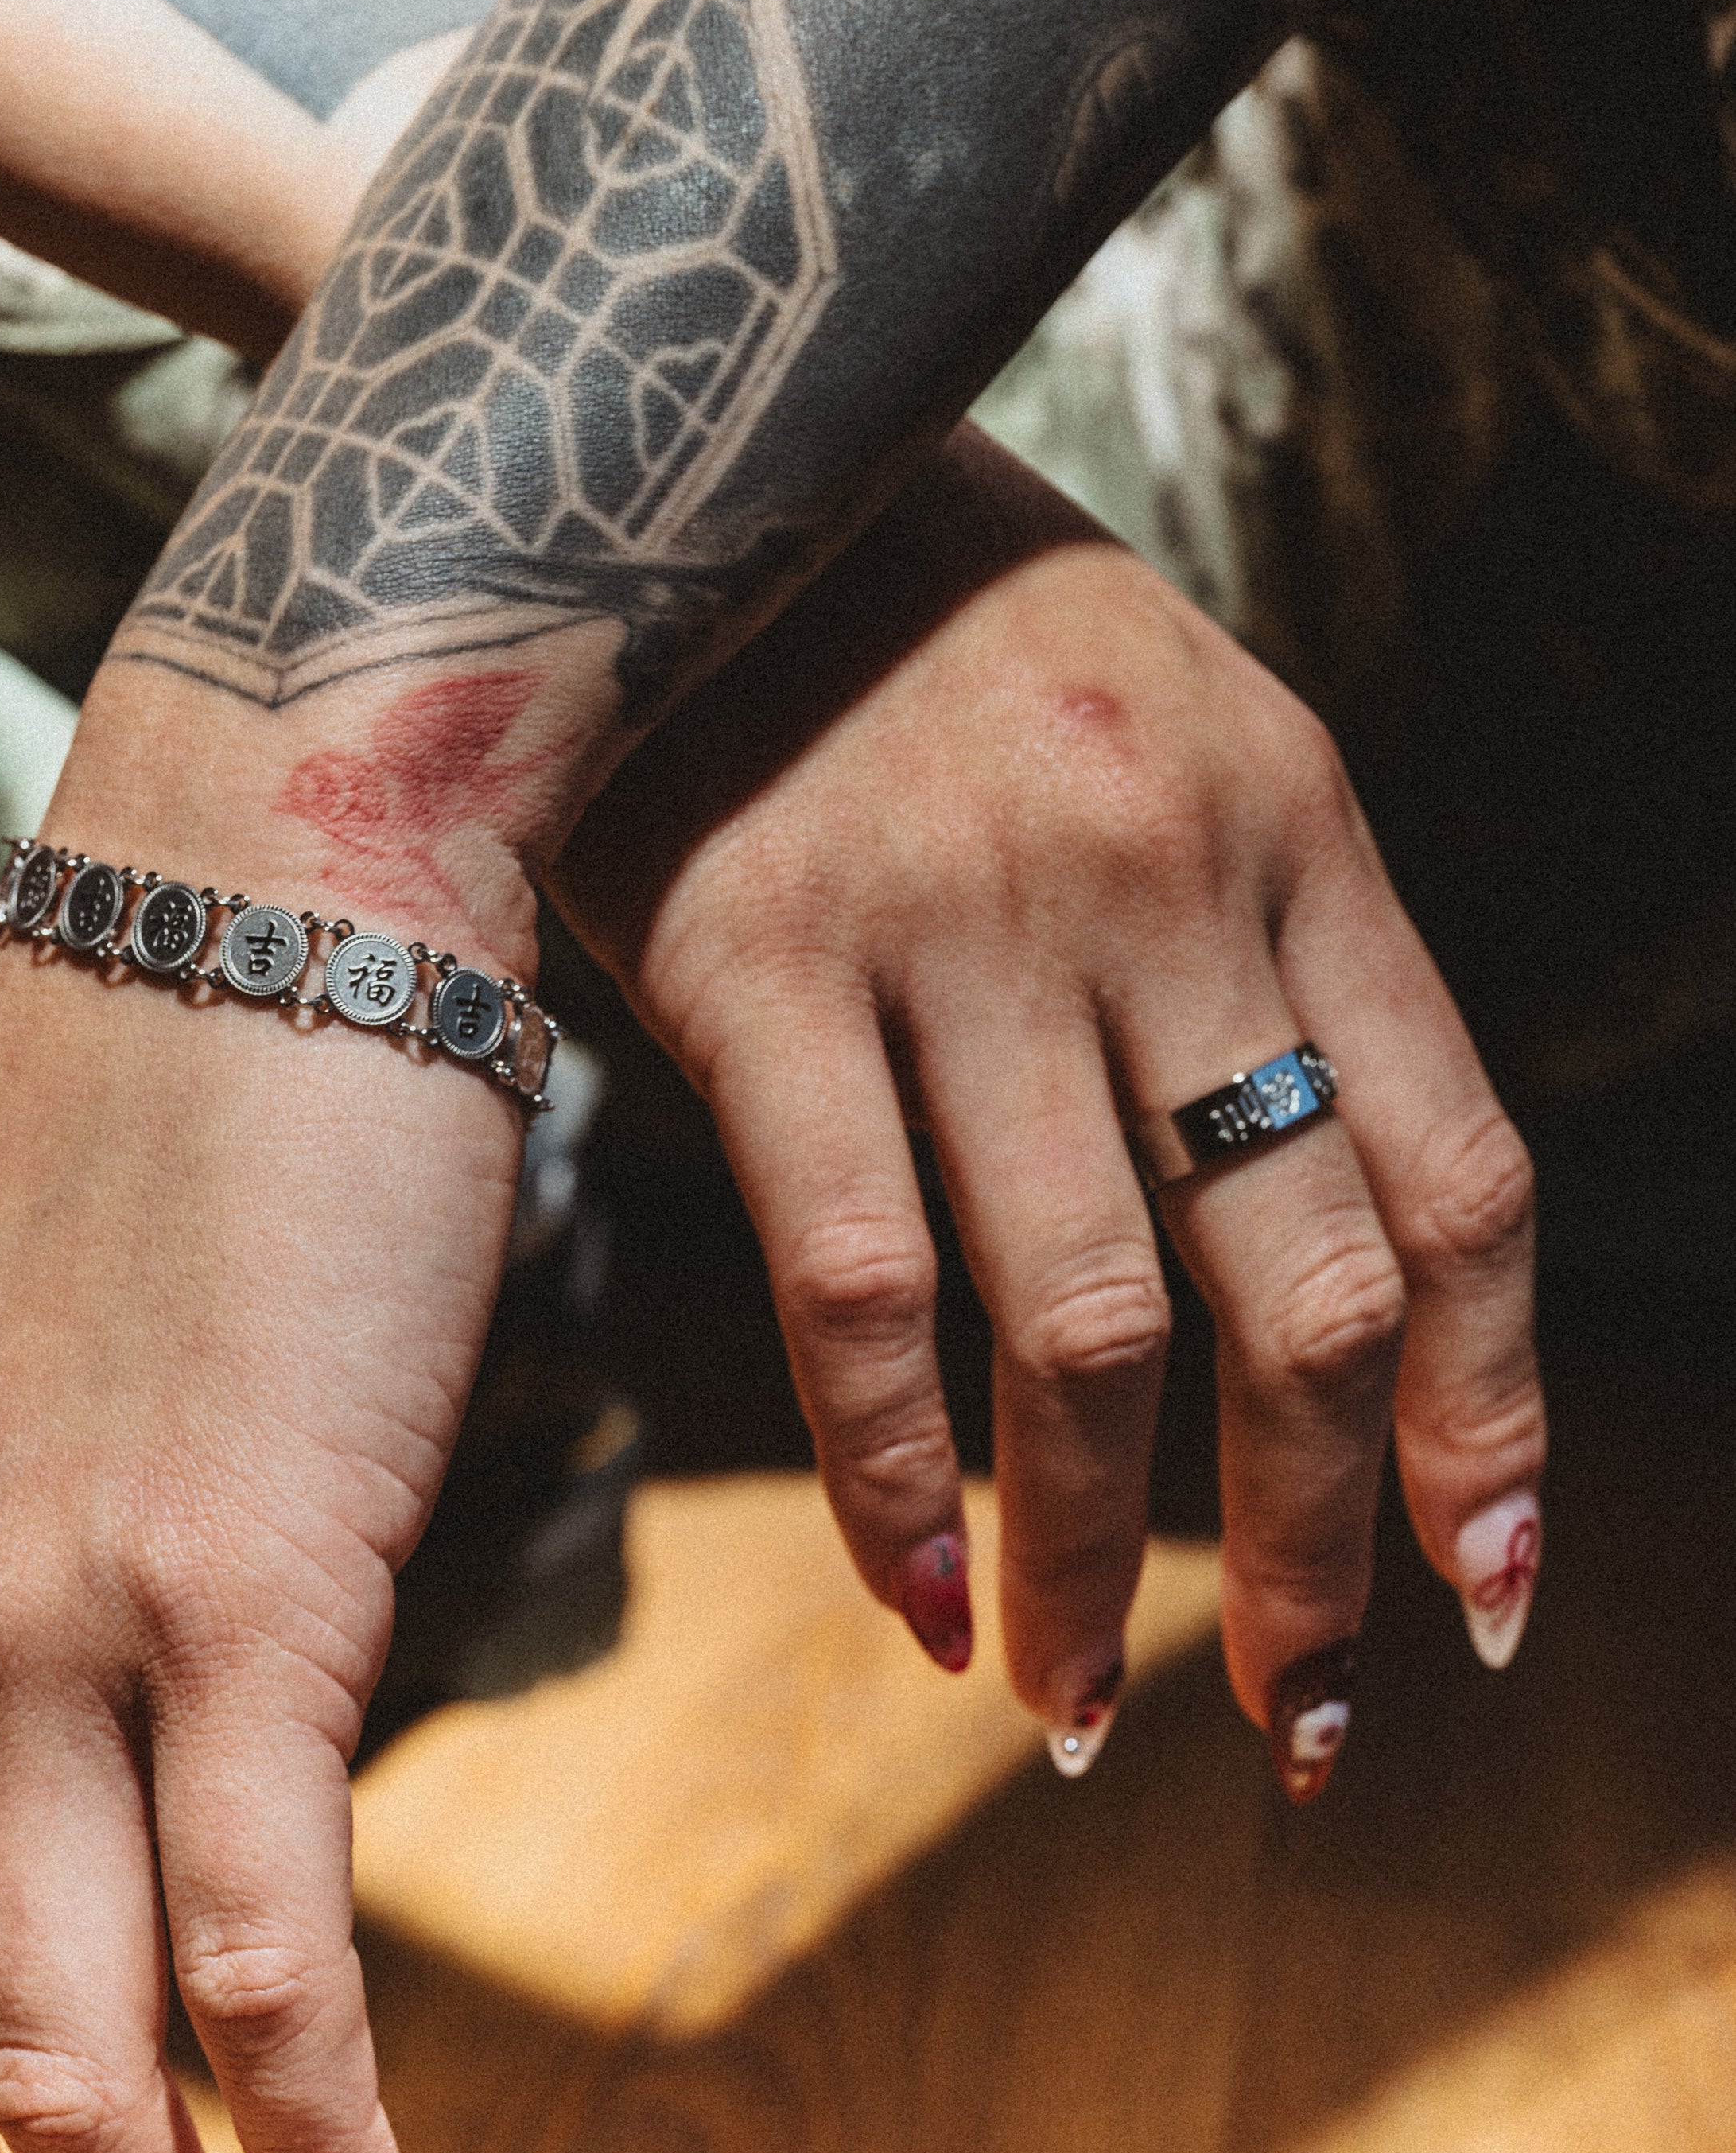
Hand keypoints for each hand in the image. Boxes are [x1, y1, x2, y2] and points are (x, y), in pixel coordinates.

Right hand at [554, 426, 1542, 1788]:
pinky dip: (898, 1481)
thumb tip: (1298, 1245)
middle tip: (1301, 1723)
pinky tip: (919, 1601)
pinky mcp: (754, 964)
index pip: (1457, 1176)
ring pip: (1088, 1324)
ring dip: (1095, 1565)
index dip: (1492, 1416)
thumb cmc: (922, 630)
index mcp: (1295, 828)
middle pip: (1303, 1286)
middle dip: (1315, 1547)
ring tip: (1079, 1713)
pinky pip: (860, 1286)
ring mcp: (959, 922)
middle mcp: (1161, 879)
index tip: (1487, 1594)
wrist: (660, 429)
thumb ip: (1249, 957)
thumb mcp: (1162, 737)